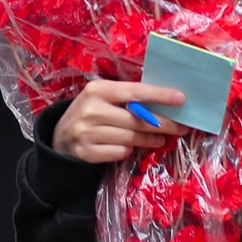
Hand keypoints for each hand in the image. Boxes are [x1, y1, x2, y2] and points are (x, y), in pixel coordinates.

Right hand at [52, 81, 186, 163]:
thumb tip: (166, 104)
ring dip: (150, 140)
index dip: (159, 95)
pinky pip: (120, 152)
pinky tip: (129, 146)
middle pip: (138, 119)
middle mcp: (92, 109)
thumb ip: (128, 99)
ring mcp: (87, 132)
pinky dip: (128, 150)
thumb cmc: (91, 113)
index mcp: (98, 90)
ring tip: (160, 139)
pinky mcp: (87, 152)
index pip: (135, 92)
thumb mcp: (103, 99)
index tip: (181, 98)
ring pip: (131, 138)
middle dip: (164, 124)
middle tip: (181, 127)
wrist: (60, 137)